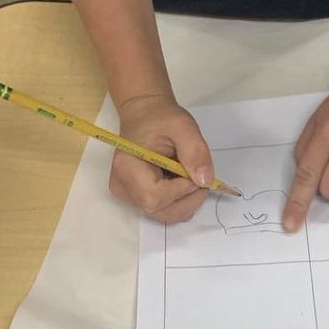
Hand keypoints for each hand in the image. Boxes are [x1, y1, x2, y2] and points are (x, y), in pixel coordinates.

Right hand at [110, 94, 213, 222]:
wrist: (146, 115)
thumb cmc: (160, 118)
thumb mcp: (183, 127)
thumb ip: (195, 152)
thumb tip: (205, 181)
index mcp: (126, 167)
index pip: (154, 196)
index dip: (181, 190)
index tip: (196, 174)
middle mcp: (123, 186)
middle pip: (159, 210)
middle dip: (188, 198)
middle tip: (200, 177)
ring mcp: (128, 195)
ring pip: (164, 214)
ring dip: (186, 200)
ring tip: (190, 175)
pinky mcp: (137, 198)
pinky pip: (164, 209)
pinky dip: (180, 200)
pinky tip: (182, 181)